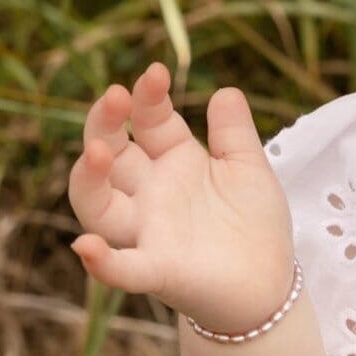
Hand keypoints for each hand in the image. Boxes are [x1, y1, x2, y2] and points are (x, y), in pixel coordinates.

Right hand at [68, 63, 294, 333]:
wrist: (269, 283)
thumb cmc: (254, 222)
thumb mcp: (249, 168)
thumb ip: (234, 132)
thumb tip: (225, 90)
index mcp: (175, 161)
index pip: (149, 121)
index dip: (148, 98)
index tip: (155, 72)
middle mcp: (151, 193)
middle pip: (111, 155)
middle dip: (106, 124)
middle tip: (115, 96)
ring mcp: (149, 231)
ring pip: (99, 207)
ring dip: (90, 180)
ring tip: (99, 152)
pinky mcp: (160, 270)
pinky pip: (123, 269)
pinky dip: (103, 263)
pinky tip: (85, 248)